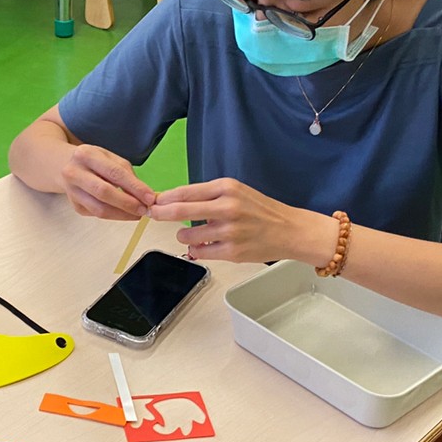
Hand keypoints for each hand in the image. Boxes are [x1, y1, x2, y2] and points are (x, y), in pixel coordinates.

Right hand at [60, 144, 155, 219]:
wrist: (63, 166)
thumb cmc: (92, 161)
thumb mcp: (108, 157)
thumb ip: (125, 172)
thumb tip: (143, 194)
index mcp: (85, 155)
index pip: (114, 173)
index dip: (134, 187)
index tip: (150, 197)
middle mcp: (74, 173)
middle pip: (104, 192)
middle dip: (128, 203)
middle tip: (144, 209)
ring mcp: (72, 191)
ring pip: (99, 209)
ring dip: (122, 214)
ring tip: (137, 214)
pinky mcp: (75, 206)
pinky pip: (97, 214)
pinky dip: (114, 215)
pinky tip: (124, 212)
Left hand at [147, 178, 334, 264]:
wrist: (289, 230)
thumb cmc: (260, 211)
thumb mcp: (236, 192)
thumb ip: (207, 195)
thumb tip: (172, 201)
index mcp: (226, 188)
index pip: (184, 192)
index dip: (164, 198)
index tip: (153, 202)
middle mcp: (227, 207)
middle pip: (179, 210)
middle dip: (160, 214)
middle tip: (152, 215)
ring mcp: (229, 231)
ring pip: (186, 235)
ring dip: (182, 236)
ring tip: (190, 235)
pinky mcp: (232, 252)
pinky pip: (199, 252)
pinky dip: (196, 250)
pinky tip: (201, 246)